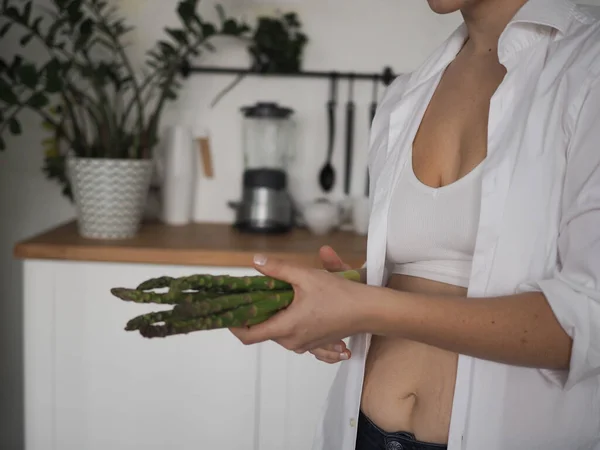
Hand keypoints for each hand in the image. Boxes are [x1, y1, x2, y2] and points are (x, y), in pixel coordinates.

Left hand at [229, 253, 368, 353]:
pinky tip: (300, 312)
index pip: (248, 335)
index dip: (235, 325)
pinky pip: (297, 339)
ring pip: (280, 333)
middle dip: (259, 313)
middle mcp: (293, 341)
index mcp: (286, 327)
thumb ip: (278, 269)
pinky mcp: (316, 345)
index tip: (230, 311)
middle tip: (260, 293)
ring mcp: (305, 345)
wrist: (369, 311)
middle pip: (264, 331)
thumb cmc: (340, 295)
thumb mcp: (306, 276)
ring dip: (277, 317)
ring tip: (283, 297)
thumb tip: (255, 261)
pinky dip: (293, 327)